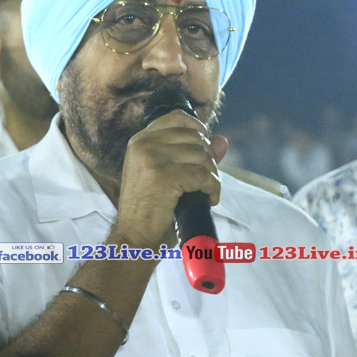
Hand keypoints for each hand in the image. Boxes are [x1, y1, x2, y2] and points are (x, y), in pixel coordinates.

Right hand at [110, 109, 227, 249]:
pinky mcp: (163, 175)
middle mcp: (143, 143)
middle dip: (208, 159)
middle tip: (204, 181)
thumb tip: (222, 140)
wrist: (134, 239)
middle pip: (196, 137)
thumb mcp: (167, 176)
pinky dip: (212, 188)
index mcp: (140, 140)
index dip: (199, 132)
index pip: (179, 118)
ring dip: (211, 175)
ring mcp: (151, 157)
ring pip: (202, 156)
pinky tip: (208, 199)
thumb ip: (194, 155)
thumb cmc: (151, 210)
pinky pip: (203, 175)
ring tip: (205, 192)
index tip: (203, 154)